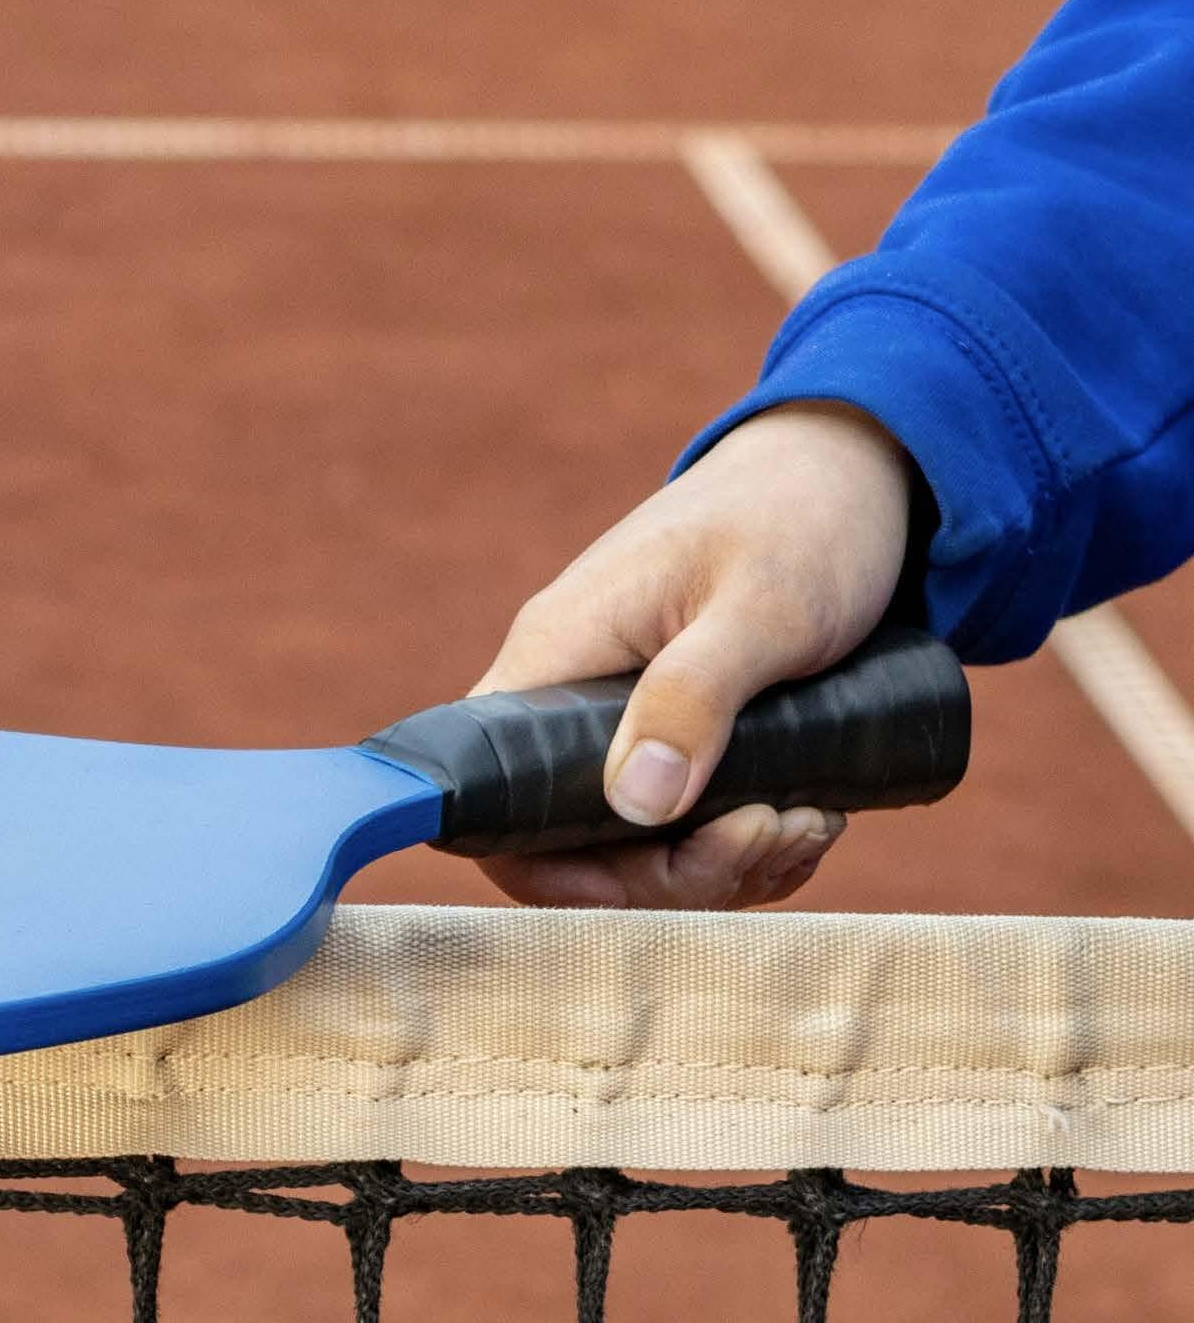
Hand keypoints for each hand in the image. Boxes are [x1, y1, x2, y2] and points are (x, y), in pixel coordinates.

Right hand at [474, 401, 916, 908]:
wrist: (853, 471)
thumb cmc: (802, 520)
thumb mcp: (762, 608)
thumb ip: (694, 696)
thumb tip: (633, 802)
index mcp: (559, 655)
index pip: (491, 795)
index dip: (551, 865)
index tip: (655, 873)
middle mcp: (571, 693)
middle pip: (571, 840)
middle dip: (678, 870)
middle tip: (778, 831)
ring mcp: (623, 715)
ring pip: (637, 844)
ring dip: (727, 861)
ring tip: (812, 818)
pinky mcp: (676, 728)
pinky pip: (684, 824)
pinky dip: (747, 844)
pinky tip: (810, 813)